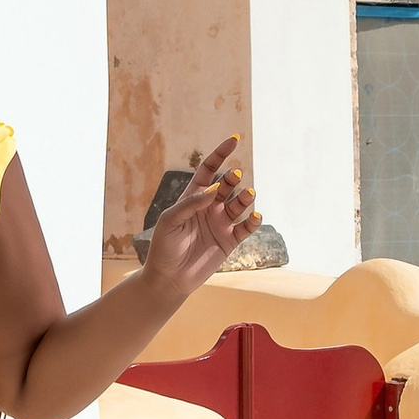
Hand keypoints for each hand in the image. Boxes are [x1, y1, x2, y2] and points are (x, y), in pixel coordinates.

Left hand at [138, 137, 260, 300]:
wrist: (169, 278)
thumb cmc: (164, 247)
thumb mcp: (171, 221)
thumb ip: (191, 203)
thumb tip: (214, 189)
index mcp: (193, 197)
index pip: (210, 169)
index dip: (221, 153)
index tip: (235, 139)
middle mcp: (209, 207)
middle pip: (227, 184)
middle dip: (233, 178)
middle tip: (234, 178)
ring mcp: (221, 223)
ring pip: (239, 204)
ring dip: (245, 197)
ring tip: (247, 196)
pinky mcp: (230, 241)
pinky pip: (246, 227)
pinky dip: (253, 220)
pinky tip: (255, 216)